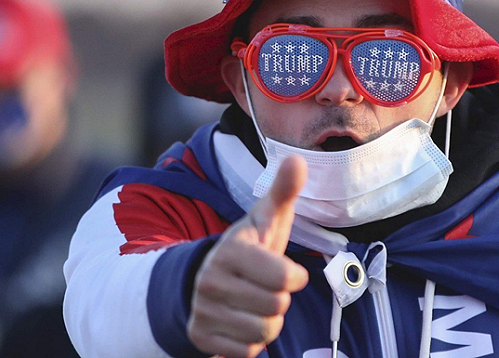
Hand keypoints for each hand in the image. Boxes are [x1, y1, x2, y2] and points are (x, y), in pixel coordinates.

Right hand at [187, 156, 309, 357]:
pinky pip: (247, 352)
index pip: (284, 279)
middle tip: (265, 287)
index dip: (294, 277)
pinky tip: (242, 321)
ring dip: (268, 322)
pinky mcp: (200, 337)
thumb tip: (297, 160)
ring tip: (255, 304)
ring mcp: (203, 310)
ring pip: (263, 332)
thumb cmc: (248, 247)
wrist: (203, 278)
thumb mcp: (265, 219)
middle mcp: (211, 281)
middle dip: (279, 300)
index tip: (286, 270)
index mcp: (231, 250)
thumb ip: (283, 191)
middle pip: (276, 307)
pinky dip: (252, 342)